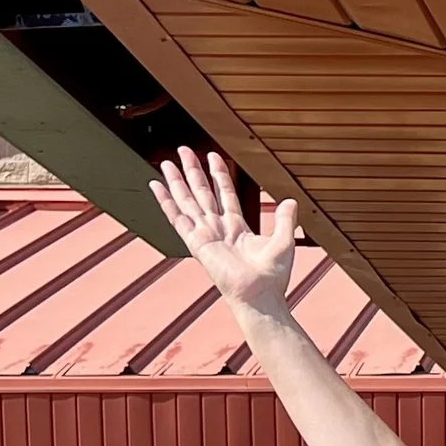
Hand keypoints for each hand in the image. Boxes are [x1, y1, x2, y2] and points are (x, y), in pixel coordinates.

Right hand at [150, 149, 301, 314]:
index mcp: (237, 227)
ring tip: (168, 161)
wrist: (260, 295)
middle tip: (183, 150)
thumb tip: (290, 200)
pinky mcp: (196, 242)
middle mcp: (218, 228)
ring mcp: (204, 234)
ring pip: (188, 200)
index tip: (212, 156)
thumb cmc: (272, 277)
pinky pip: (177, 217)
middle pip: (202, 192)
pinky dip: (165, 202)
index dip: (219, 174)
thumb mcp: (283, 241)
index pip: (224, 193)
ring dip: (177, 181)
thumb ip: (284, 219)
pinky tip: (156, 186)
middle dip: (193, 171)